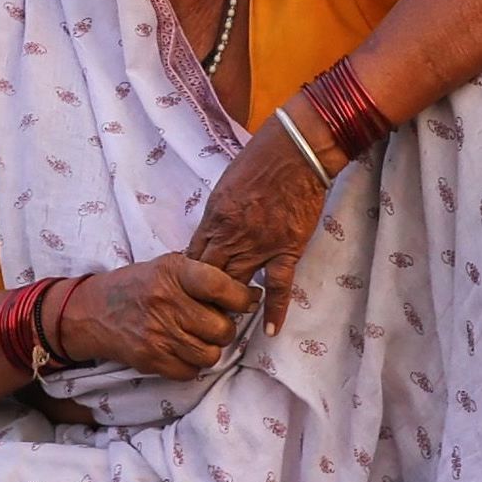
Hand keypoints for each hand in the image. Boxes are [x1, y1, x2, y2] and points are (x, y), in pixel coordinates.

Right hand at [66, 256, 254, 380]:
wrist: (93, 312)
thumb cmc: (138, 286)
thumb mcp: (166, 267)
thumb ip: (203, 276)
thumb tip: (250, 295)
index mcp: (173, 273)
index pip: (221, 287)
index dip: (241, 297)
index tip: (246, 301)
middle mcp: (166, 302)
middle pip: (222, 329)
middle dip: (224, 328)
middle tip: (214, 323)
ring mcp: (158, 333)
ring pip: (210, 354)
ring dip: (208, 349)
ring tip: (196, 337)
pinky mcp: (151, 359)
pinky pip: (190, 371)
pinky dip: (190, 365)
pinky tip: (180, 350)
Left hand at [187, 104, 337, 334]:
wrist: (295, 151)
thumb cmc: (259, 160)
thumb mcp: (225, 186)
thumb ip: (218, 214)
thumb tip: (211, 234)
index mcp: (214, 218)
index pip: (193, 258)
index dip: (189, 278)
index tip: (186, 293)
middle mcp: (231, 236)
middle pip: (209, 277)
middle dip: (202, 298)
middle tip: (200, 317)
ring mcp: (258, 245)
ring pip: (236, 284)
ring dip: (229, 304)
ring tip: (224, 325)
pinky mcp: (286, 249)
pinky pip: (278, 285)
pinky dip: (273, 309)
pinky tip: (268, 330)